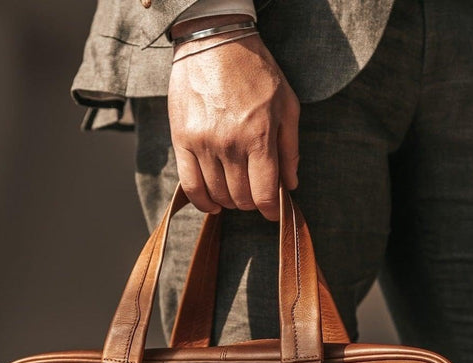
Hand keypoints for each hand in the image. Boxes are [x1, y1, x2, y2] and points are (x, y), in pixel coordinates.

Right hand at [168, 17, 299, 220]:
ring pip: (217, 194)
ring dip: (229, 201)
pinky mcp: (182, 140)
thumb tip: (290, 185)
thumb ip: (290, 149)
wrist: (214, 41)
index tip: (273, 212)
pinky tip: (213, 204)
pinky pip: (190, 185)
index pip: (264, 193)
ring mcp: (203, 144)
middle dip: (251, 202)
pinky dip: (202, 201)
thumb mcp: (286, 105)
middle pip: (241, 198)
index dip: (271, 210)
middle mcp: (230, 144)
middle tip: (255, 193)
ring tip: (236, 192)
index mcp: (259, 137)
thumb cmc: (255, 71)